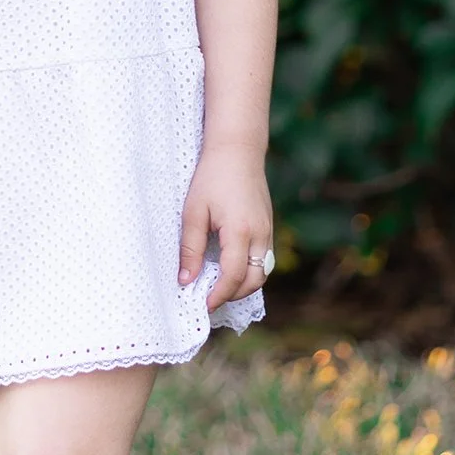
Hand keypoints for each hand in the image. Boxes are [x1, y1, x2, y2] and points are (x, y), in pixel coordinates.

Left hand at [180, 151, 273, 314]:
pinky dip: (249, 270)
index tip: (203, 305)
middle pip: (254, 280)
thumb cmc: (212, 177)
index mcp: (241, 231)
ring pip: (263, 272)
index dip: (219, 295)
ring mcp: (268, 230)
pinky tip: (229, 267)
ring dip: (243, 285)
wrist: (238, 150)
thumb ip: (190, 248)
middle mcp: (260, 235)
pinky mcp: (268, 226)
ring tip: (219, 286)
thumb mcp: (193, 212)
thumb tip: (186, 281)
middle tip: (209, 299)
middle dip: (233, 295)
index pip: (233, 276)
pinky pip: (264, 259)